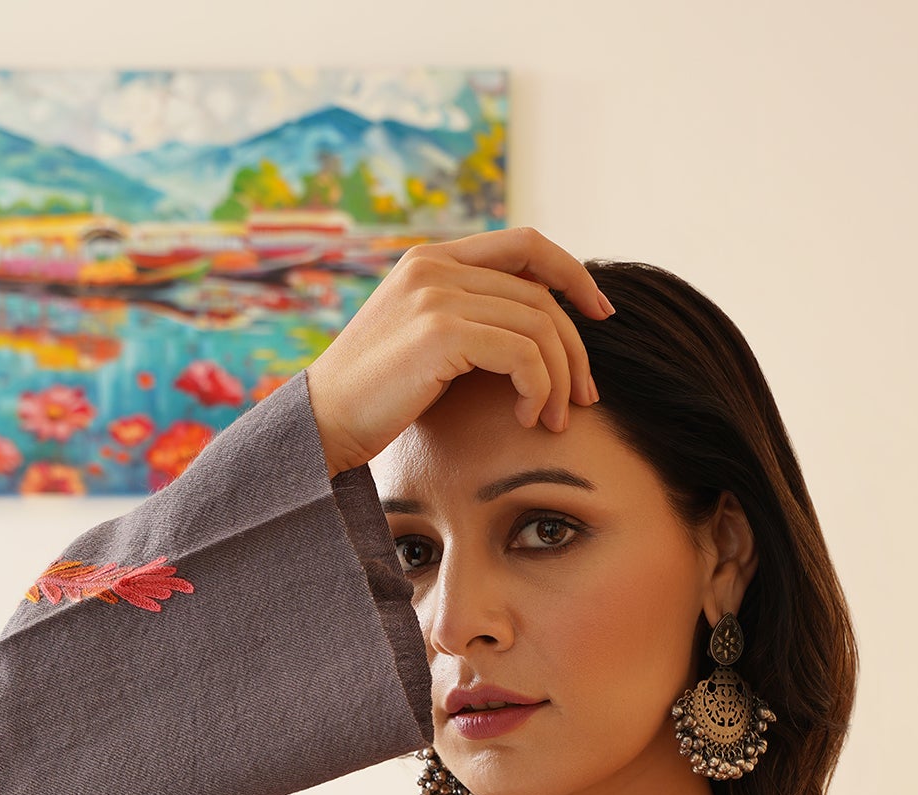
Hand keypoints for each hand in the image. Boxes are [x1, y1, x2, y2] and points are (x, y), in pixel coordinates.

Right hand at [303, 226, 615, 476]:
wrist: (318, 427)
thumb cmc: (371, 402)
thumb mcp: (421, 345)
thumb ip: (466, 321)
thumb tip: (531, 333)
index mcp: (432, 258)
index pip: (526, 245)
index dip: (572, 274)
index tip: (600, 313)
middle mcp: (435, 265)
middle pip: (540, 291)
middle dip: (574, 346)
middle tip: (584, 396)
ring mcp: (436, 294)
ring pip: (538, 324)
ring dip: (558, 377)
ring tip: (553, 420)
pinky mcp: (440, 332)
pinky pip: (522, 353)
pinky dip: (538, 388)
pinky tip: (528, 417)